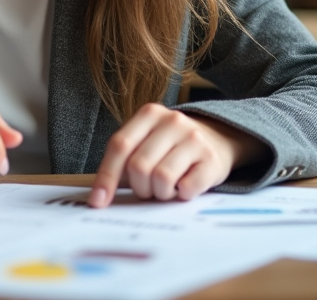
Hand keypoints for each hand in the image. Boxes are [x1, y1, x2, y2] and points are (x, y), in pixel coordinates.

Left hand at [87, 104, 267, 207]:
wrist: (218, 139)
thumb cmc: (172, 147)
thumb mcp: (147, 141)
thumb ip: (125, 160)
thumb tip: (99, 197)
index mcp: (149, 114)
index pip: (120, 146)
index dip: (106, 176)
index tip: (98, 201)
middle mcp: (173, 121)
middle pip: (139, 166)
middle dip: (139, 188)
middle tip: (148, 189)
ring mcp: (194, 138)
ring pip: (162, 179)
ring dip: (160, 194)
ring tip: (166, 188)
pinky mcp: (212, 159)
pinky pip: (186, 188)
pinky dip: (181, 195)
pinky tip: (184, 187)